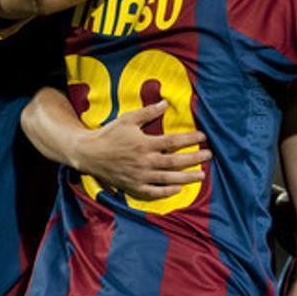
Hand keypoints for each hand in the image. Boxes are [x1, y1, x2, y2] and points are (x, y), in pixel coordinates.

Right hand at [74, 100, 211, 199]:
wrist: (88, 153)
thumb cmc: (109, 134)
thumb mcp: (127, 119)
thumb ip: (148, 112)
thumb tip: (166, 102)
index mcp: (144, 144)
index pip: (172, 142)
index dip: (189, 140)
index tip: (203, 137)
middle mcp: (143, 162)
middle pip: (174, 162)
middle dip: (194, 159)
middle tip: (209, 156)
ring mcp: (138, 176)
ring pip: (167, 179)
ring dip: (186, 178)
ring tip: (201, 175)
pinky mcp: (132, 186)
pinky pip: (152, 192)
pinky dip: (166, 192)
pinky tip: (178, 190)